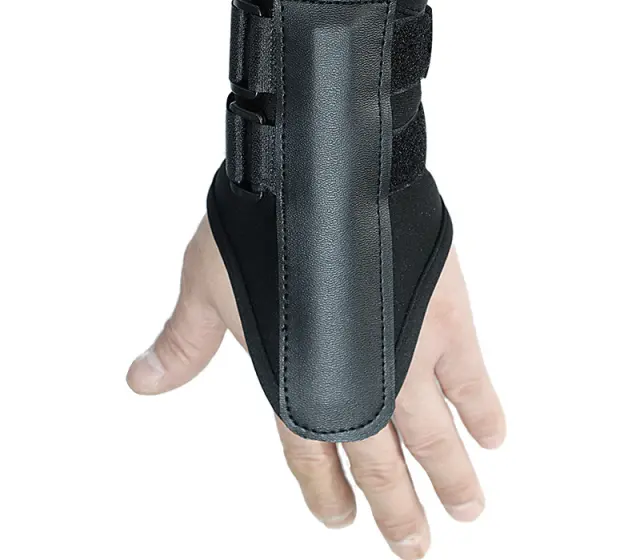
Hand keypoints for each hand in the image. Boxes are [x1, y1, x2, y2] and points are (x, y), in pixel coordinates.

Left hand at [126, 217, 505, 559]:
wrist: (319, 169)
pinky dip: (484, 409)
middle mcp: (356, 377)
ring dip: (452, 476)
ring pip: (436, 434)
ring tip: (468, 509)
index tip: (339, 520)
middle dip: (397, 509)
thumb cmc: (258, 221)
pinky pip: (472, 377)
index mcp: (296, 377)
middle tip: (413, 547)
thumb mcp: (208, 285)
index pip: (310, 456)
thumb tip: (140, 381)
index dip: (325, 493)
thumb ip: (184, 342)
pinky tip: (494, 434)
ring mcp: (407, 351)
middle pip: (382, 463)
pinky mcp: (445, 317)